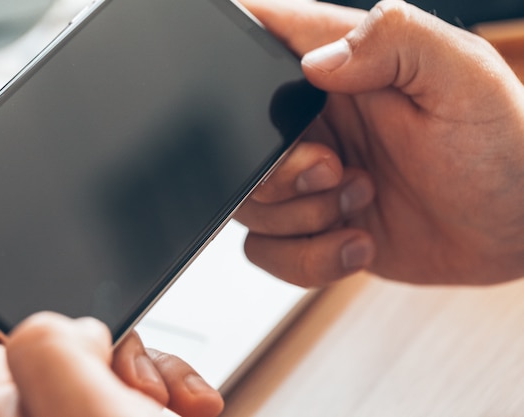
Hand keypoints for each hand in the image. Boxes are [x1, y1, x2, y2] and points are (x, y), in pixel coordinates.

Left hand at [0, 279, 223, 416]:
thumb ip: (52, 349)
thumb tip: (67, 328)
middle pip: (40, 332)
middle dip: (99, 336)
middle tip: (126, 369)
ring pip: (98, 355)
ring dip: (145, 366)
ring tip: (169, 404)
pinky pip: (132, 384)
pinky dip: (167, 388)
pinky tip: (187, 409)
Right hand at [237, 0, 523, 285]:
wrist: (515, 227)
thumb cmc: (504, 147)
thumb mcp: (464, 77)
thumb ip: (395, 41)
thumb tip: (316, 62)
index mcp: (344, 66)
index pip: (262, 33)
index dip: (233, 52)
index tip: (265, 102)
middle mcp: (316, 121)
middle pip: (239, 141)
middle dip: (281, 172)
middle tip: (337, 172)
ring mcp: (310, 176)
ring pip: (250, 202)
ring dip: (303, 218)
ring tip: (363, 202)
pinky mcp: (314, 224)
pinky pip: (268, 249)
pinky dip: (308, 258)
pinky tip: (358, 241)